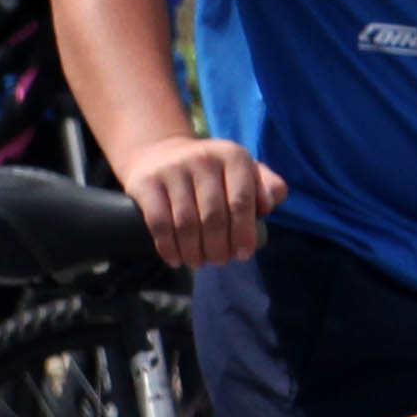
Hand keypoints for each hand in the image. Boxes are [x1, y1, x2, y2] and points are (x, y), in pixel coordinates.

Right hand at [114, 128, 283, 266]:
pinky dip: (168, 248)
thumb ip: (267, 185)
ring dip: (194, 252)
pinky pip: (159, 224)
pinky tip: (175, 260)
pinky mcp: (146, 183)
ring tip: (198, 262)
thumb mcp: (242, 170)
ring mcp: (172, 170)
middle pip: (213, 217)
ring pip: (186, 224)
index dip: (243, 233)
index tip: (243, 254)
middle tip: (219, 260)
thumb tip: (269, 205)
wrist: (159, 153)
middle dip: (218, 247)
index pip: (241, 201)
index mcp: (232, 156)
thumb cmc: (211, 171)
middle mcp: (203, 159)